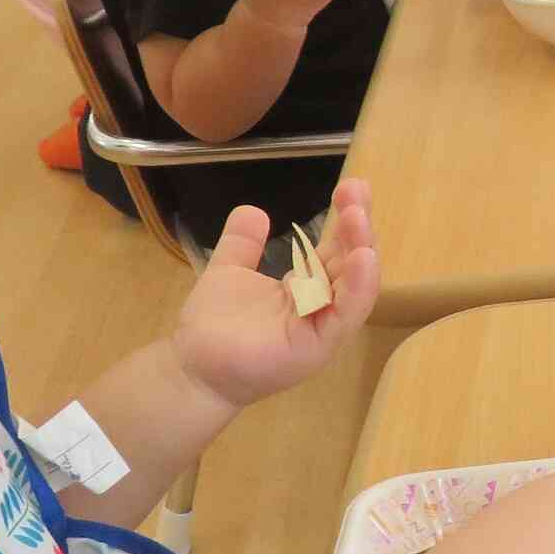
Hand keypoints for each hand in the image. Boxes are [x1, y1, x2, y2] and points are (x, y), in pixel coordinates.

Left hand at [169, 180, 379, 409]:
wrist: (192, 367)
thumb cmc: (213, 326)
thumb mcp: (229, 271)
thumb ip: (242, 243)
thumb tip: (254, 210)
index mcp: (308, 289)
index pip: (337, 249)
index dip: (345, 219)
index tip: (351, 186)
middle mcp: (322, 307)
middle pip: (352, 263)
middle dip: (358, 227)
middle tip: (356, 191)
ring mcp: (322, 328)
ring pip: (355, 288)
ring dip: (362, 251)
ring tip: (359, 217)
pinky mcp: (316, 347)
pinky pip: (344, 316)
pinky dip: (357, 288)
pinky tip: (363, 259)